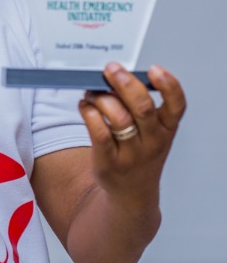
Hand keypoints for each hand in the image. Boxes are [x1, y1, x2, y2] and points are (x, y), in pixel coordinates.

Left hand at [78, 62, 185, 201]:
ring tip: (92, 91)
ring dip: (102, 98)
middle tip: (111, 69)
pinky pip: (98, 132)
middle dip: (125, 83)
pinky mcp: (109, 163)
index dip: (169, 85)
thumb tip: (115, 78)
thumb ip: (140, 108)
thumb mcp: (153, 133)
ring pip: (118, 117)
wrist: (132, 194)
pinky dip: (90, 113)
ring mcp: (131, 154)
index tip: (155, 69)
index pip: (177, 105)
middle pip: (142, 107)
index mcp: (166, 130)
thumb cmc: (141, 153)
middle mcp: (153, 142)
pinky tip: (85, 106)